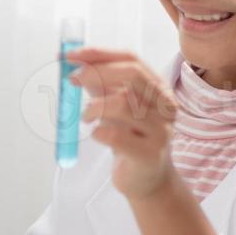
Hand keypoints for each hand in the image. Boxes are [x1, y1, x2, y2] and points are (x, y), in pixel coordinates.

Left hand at [68, 48, 177, 197]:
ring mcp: (161, 130)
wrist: (147, 181)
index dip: (99, 53)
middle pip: (132, 74)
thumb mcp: (115, 107)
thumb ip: (99, 85)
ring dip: (93, 106)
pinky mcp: (149, 154)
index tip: (70, 55)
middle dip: (96, 72)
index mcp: (158, 88)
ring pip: (122, 103)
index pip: (131, 58)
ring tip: (85, 117)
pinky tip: (96, 135)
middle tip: (72, 80)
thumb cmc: (130, 138)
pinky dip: (97, 132)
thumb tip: (74, 64)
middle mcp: (165, 105)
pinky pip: (115, 136)